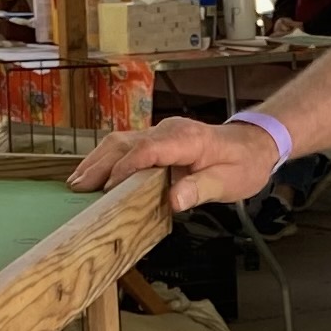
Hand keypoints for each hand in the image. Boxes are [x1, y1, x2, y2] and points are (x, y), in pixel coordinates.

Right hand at [69, 113, 286, 211]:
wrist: (253, 145)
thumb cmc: (243, 163)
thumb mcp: (230, 181)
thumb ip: (201, 189)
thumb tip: (175, 199)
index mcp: (186, 139)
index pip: (148, 150)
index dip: (126, 168)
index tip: (109, 189)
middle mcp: (168, 131)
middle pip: (125, 142)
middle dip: (100, 164)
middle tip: (79, 187)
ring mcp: (160, 133)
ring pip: (120, 141)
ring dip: (97, 161)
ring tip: (77, 183)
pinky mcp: (156, 141)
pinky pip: (126, 146)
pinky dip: (106, 160)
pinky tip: (93, 175)